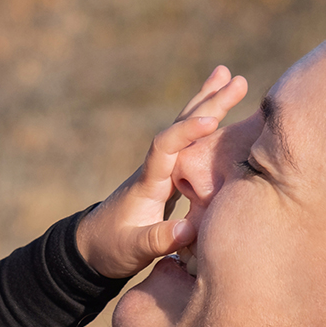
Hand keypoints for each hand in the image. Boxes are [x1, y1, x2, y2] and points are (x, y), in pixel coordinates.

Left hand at [77, 66, 246, 276]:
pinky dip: (208, 129)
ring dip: (207, 105)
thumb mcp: (133, 249)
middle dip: (207, 104)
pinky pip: (192, 147)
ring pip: (186, 131)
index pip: (165, 147)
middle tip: (234, 78)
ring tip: (227, 77)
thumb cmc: (110, 248)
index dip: (187, 132)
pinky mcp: (169, 178)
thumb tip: (189, 230)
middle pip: (180, 128)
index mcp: (148, 182)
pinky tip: (222, 117)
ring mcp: (162, 171)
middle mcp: (156, 169)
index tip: (211, 120)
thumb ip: (158, 239)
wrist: (91, 247)